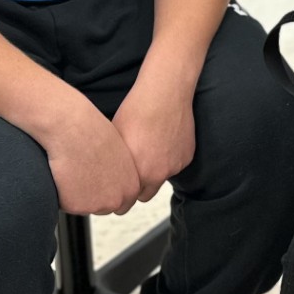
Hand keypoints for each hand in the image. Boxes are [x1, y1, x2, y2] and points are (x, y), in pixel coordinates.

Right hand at [37, 96, 141, 216]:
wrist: (72, 128)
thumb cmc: (93, 133)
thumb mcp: (119, 154)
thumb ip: (120, 173)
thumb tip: (113, 178)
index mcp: (131, 187)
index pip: (121, 203)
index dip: (107, 193)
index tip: (98, 184)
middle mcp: (116, 200)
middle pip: (102, 207)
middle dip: (92, 196)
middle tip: (82, 175)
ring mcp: (96, 205)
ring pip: (83, 206)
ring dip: (77, 194)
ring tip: (73, 168)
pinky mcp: (75, 206)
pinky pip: (66, 203)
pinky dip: (62, 193)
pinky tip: (63, 172)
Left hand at [113, 72, 197, 202]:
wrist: (164, 93)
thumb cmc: (136, 111)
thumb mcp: (115, 139)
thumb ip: (115, 164)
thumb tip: (106, 175)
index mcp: (139, 172)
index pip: (129, 200)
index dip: (122, 198)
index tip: (118, 199)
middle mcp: (159, 173)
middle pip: (146, 195)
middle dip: (138, 190)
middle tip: (130, 178)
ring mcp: (176, 165)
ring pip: (162, 178)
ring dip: (155, 171)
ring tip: (147, 149)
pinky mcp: (187, 156)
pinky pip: (175, 164)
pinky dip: (168, 158)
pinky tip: (161, 140)